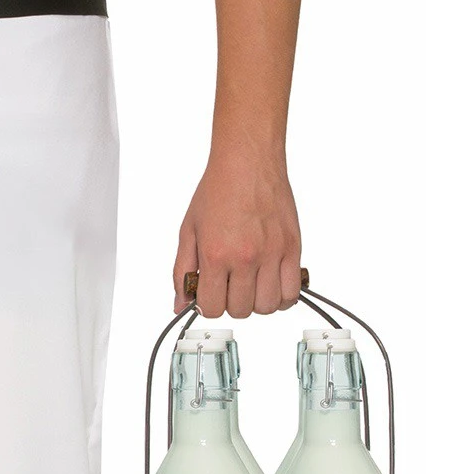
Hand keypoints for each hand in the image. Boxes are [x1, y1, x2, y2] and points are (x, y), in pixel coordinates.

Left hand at [173, 146, 302, 318]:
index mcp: (216, 254)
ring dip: (257, 302)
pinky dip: (283, 297)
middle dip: (231, 303)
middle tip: (230, 286)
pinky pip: (292, 292)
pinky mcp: (292, 248)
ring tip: (251, 285)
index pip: (212, 308)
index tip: (210, 294)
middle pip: (241, 310)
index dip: (208, 305)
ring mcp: (272, 254)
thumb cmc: (218, 191)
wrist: (247, 162)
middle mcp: (245, 257)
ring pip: (268, 307)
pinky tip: (271, 284)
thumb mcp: (188, 231)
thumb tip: (181, 303)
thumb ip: (182, 270)